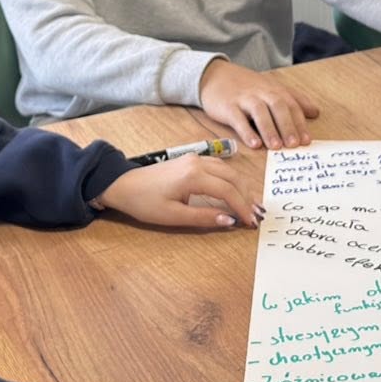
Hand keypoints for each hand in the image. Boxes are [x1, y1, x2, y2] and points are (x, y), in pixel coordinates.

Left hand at [97, 155, 259, 228]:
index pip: (228, 191)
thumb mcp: (174, 216)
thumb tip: (230, 221)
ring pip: (228, 171)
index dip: (243, 207)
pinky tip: (234, 191)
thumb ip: (204, 217)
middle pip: (233, 178)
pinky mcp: (191, 160)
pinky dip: (231, 180)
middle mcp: (198, 162)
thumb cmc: (144, 202)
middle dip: (247, 197)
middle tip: (257, 215)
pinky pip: (219, 167)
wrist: (123, 185)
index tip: (251, 222)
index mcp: (194, 176)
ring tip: (250, 205)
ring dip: (241, 187)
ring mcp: (195, 159)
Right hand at [198, 60, 318, 149]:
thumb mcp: (272, 88)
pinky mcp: (227, 106)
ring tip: (276, 147)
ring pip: (259, 112)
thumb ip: (294, 100)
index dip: (299, 123)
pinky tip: (254, 144)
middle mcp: (261, 93)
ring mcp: (244, 99)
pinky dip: (247, 132)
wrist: (214, 75)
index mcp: (274, 90)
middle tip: (293, 144)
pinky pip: (238, 119)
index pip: (291, 106)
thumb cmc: (247, 86)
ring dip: (269, 130)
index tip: (306, 141)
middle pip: (278, 107)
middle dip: (287, 126)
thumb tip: (315, 112)